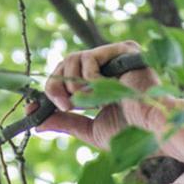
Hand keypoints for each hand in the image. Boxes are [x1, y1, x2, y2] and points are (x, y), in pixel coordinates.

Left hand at [34, 41, 164, 149]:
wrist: (152, 132)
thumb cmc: (129, 133)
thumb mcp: (88, 129)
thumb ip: (64, 122)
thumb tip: (36, 123)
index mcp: (96, 83)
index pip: (63, 76)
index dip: (47, 90)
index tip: (31, 110)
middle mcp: (104, 66)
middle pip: (63, 63)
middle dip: (55, 86)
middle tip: (64, 106)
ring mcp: (114, 56)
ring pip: (73, 58)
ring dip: (73, 86)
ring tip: (89, 103)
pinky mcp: (124, 50)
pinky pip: (91, 57)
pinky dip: (89, 79)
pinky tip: (105, 92)